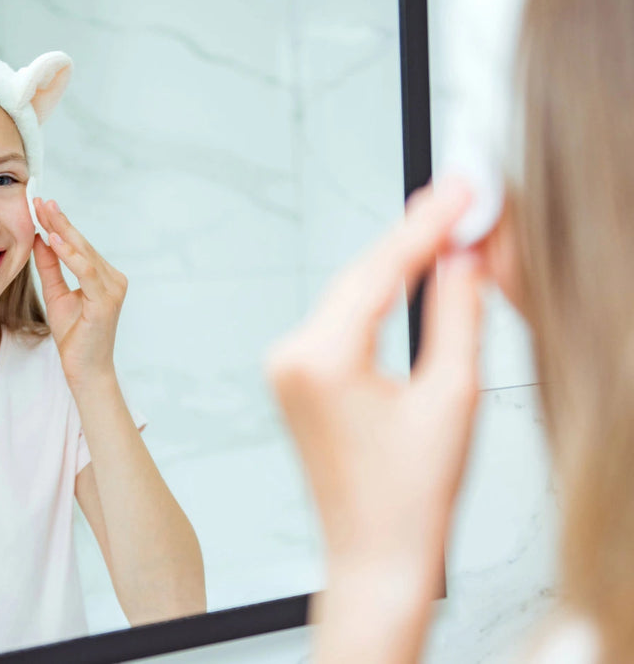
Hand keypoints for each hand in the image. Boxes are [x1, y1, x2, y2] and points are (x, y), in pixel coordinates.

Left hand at [31, 197, 127, 393]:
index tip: (40, 205)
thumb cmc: (74, 336)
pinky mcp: (106, 301)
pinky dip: (71, 255)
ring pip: (85, 253)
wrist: (85, 369)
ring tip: (45, 213)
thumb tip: (39, 237)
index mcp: (103, 276)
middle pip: (82, 244)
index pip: (79, 245)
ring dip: (63, 232)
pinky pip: (87, 272)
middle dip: (59, 222)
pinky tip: (55, 240)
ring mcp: (113, 289)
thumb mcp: (56, 294)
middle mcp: (113, 279)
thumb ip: (50, 267)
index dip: (59, 224)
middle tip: (40, 200)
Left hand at [266, 180, 483, 563]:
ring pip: (348, 292)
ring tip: (441, 228)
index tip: (460, 193)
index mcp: (322, 360)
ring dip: (394, 263)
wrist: (374, 554)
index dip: (426, 226)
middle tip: (457, 200)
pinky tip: (403, 273)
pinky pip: (338, 318)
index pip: (380, 270)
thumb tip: (462, 258)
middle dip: (411, 237)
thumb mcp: (451, 396)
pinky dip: (374, 294)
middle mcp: (291, 357)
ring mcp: (286, 366)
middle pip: (359, 275)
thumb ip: (457, 314)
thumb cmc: (408, 499)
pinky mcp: (294, 376)